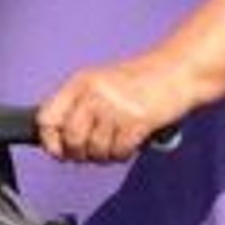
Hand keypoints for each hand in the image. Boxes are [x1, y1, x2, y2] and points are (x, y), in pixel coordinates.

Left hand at [38, 59, 183, 162]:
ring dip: (106, 154)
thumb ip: (78, 107)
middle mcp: (94, 94)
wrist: (178, 71)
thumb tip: (56, 142)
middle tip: (93, 151)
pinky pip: (118, 152)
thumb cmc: (142, 81)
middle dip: (80, 154)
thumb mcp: (101, 84)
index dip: (50, 141)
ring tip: (116, 142)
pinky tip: (130, 141)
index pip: (46, 118)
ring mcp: (115, 107)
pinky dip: (123, 153)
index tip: (59, 150)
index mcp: (80, 83)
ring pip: (95, 150)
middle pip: (71, 139)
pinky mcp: (136, 121)